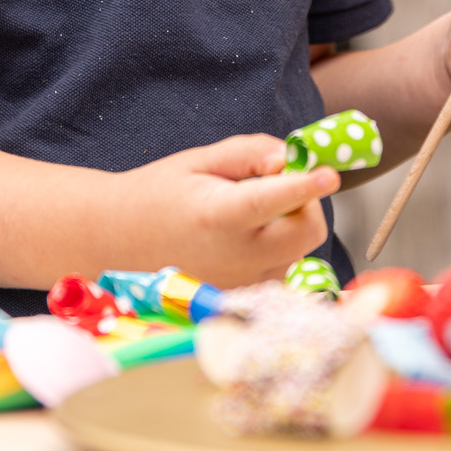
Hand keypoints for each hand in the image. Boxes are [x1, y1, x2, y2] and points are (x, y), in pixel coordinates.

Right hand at [117, 134, 334, 288]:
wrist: (121, 240)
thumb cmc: (161, 193)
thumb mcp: (200, 160)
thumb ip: (250, 153)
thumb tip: (290, 159)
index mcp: (220, 216)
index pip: (273, 201)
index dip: (305, 187)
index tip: (329, 174)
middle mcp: (236, 256)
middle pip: (306, 231)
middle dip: (305, 203)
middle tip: (277, 186)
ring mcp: (243, 283)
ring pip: (299, 249)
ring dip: (290, 225)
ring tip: (248, 215)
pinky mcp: (246, 296)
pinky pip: (284, 266)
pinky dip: (279, 246)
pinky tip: (246, 238)